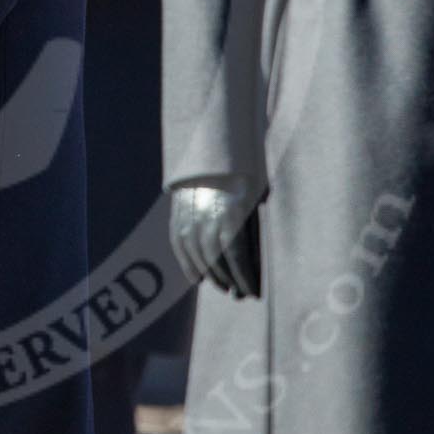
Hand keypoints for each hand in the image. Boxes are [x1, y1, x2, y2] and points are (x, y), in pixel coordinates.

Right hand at [169, 177, 261, 298]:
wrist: (219, 141)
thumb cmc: (246, 172)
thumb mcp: (255, 198)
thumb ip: (252, 229)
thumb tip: (252, 265)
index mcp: (232, 213)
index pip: (237, 257)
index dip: (244, 278)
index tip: (252, 293)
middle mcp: (207, 215)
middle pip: (215, 258)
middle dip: (228, 279)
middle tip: (237, 293)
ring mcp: (189, 213)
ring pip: (196, 253)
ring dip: (209, 273)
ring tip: (220, 285)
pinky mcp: (178, 209)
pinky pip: (179, 242)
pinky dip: (186, 262)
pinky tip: (196, 277)